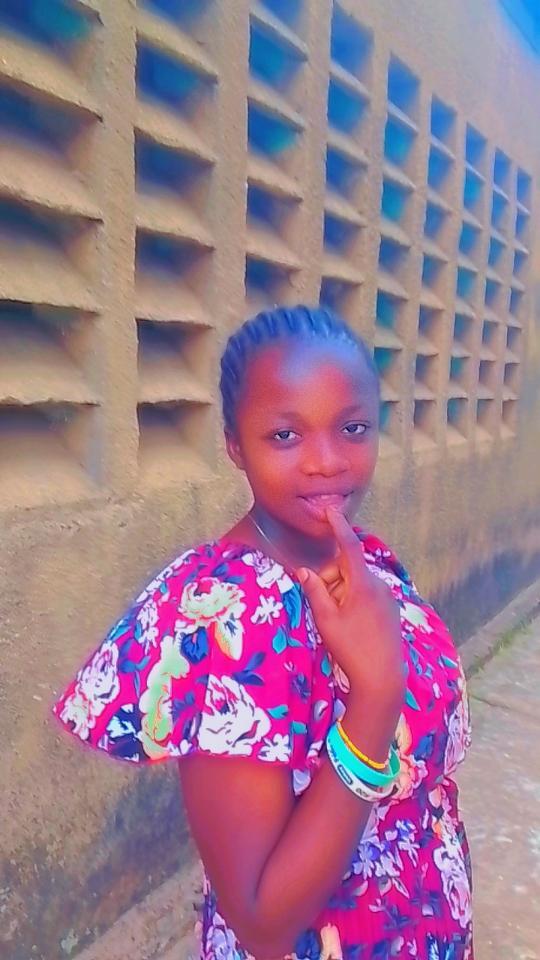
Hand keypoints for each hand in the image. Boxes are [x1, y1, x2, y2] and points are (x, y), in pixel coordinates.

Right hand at [297, 509, 403, 704]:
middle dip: (330, 579)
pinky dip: (352, 600)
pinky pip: (367, 594)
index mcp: (363, 584)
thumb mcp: (326, 619)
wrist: (382, 678)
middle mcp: (379, 585)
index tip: (330, 510)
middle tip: (321, 606)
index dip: (338, 527)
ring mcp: (387, 597)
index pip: (348, 546)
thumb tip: (304, 571)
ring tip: (335, 621)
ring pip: (356, 582)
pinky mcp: (390, 609)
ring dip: (340, 592)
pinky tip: (349, 625)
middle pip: (348, 568)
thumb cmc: (351, 648)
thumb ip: (314, 590)